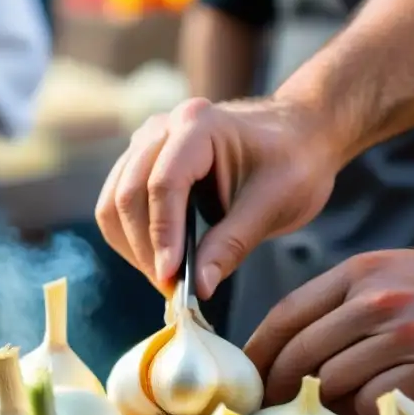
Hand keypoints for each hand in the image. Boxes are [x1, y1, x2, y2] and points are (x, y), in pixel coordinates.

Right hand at [95, 96, 340, 295]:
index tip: (171, 279)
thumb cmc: (293, 161)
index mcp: (198, 125)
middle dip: (145, 249)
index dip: (163, 236)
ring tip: (166, 280)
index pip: (163, 184)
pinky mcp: (143, 163)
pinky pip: (119, 204)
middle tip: (170, 289)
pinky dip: (132, 238)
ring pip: (114, 202)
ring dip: (132, 247)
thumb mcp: (274, 204)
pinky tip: (160, 261)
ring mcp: (147, 143)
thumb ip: (232, 245)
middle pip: (128, 194)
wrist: (299, 135)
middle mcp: (162, 128)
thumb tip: (199, 288)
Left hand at [244, 247, 413, 414]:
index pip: (286, 315)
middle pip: (300, 355)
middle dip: (279, 387)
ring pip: (333, 384)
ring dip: (325, 404)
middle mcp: (375, 301)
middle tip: (272, 408)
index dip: (258, 351)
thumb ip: (340, 303)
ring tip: (330, 411)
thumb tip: (288, 348)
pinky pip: (371, 406)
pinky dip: (362, 414)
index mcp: (358, 273)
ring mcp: (404, 338)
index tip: (245, 375)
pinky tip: (370, 412)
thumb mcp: (390, 273)